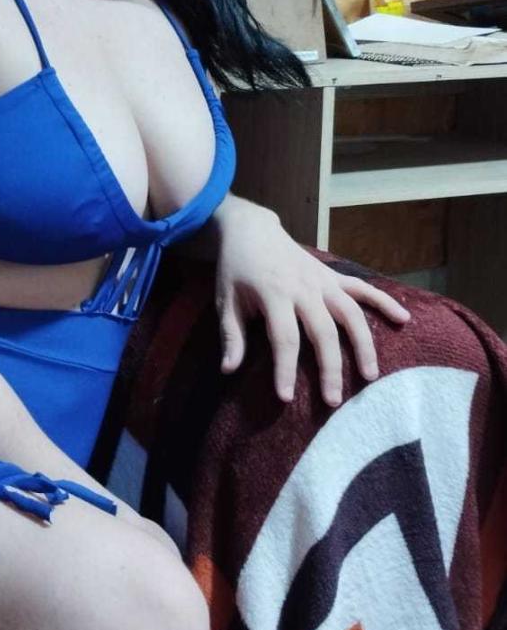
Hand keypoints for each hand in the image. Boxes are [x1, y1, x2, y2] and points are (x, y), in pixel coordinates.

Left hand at [211, 197, 410, 406]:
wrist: (251, 229)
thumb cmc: (236, 269)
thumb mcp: (225, 300)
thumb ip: (231, 335)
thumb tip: (228, 370)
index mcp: (274, 294)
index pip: (284, 338)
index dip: (285, 369)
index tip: (286, 398)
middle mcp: (304, 288)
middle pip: (323, 332)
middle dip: (330, 368)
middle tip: (333, 400)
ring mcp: (323, 281)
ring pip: (351, 314)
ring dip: (363, 344)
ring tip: (370, 375)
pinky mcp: (333, 276)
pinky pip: (363, 289)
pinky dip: (385, 302)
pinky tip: (403, 320)